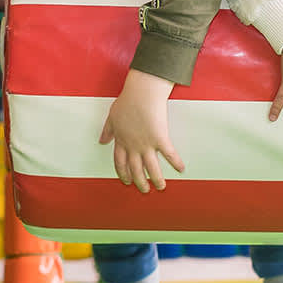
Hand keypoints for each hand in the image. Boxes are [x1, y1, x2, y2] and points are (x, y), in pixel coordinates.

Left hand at [101, 69, 184, 190]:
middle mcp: (133, 146)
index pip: (120, 163)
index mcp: (122, 141)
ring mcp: (147, 144)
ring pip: (151, 168)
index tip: (127, 181)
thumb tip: (101, 141)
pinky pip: (169, 154)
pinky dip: (176, 162)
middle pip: (136, 170)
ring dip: (156, 180)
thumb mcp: (112, 117)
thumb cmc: (127, 101)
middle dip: (140, 182)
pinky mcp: (160, 138)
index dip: (123, 174)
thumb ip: (107, 131)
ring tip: (161, 187)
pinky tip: (181, 169)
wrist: (142, 93)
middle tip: (144, 190)